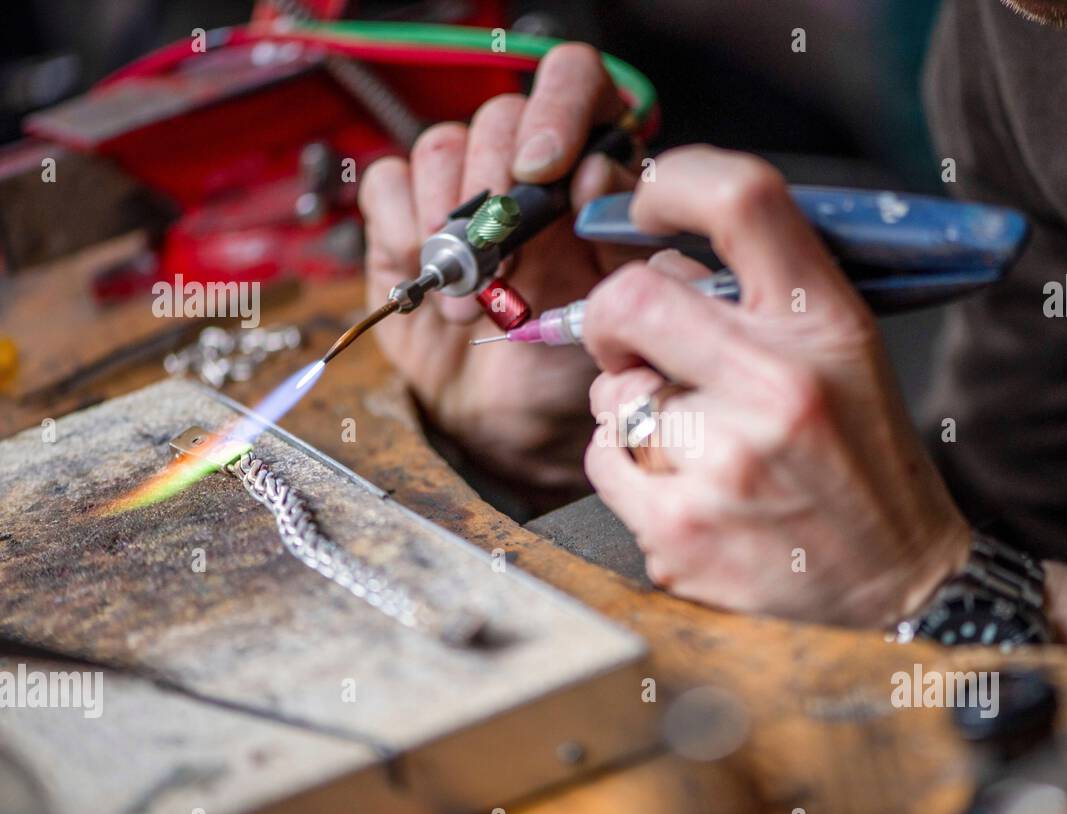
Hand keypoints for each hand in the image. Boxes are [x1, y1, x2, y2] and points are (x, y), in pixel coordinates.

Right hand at [359, 44, 639, 495]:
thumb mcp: (615, 303)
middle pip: (502, 112)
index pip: (576, 81)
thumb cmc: (569, 361)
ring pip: (443, 143)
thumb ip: (618, 236)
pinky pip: (388, 182)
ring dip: (453, 221)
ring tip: (473, 296)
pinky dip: (405, 229)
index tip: (546, 170)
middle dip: (499, 183)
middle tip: (504, 256)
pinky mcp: (402, 217)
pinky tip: (430, 282)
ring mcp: (460, 189)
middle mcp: (524, 167)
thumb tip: (596, 171)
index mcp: (588, 168)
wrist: (509, 420)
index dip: (560, 107)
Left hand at [582, 146, 971, 627]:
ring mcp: (725, 462)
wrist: (896, 586)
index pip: (743, 200)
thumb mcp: (845, 356)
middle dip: (612, 319)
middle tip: (634, 347)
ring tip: (691, 440)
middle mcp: (778, 385)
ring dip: (628, 408)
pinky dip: (626, 468)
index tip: (648, 203)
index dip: (676, 182)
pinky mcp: (681, 529)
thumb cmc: (864, 463)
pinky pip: (601, 462)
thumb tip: (659, 262)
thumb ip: (762, 299)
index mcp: (826, 326)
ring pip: (607, 393)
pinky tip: (682, 486)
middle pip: (630, 298)